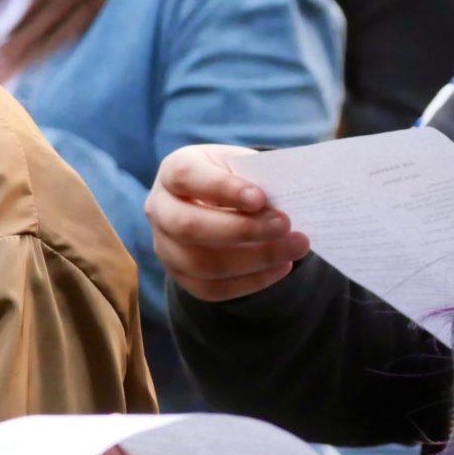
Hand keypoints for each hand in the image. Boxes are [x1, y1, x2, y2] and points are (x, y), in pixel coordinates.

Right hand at [146, 143, 310, 301]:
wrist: (220, 201)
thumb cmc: (235, 178)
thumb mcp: (243, 166)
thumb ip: (258, 178)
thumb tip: (285, 204)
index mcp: (173, 170)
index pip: (188, 177)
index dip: (222, 189)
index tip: (260, 198)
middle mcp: (159, 208)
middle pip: (188, 226)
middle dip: (242, 230)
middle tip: (285, 225)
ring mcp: (164, 245)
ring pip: (201, 264)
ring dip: (254, 260)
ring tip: (294, 248)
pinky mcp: (178, 274)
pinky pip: (211, 288)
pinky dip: (251, 282)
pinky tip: (281, 267)